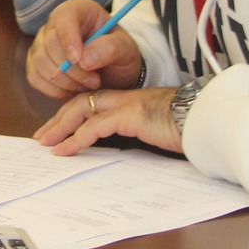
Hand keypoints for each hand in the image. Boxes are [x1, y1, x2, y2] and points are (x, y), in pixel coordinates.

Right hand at [25, 0, 143, 97]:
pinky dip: (53, 89)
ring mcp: (43, 43)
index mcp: (79, 10)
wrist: (113, 73)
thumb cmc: (119, 55)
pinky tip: (72, 91)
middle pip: (49, 43)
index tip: (78, 60)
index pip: (64, 16)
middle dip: (71, 68)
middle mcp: (56, 23)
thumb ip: (109, 49)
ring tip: (87, 86)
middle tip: (95, 81)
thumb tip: (84, 61)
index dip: (67, 38)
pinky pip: (35, 76)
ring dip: (64, 81)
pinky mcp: (36, 63)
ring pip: (40, 61)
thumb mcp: (125, 50)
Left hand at [31, 86, 180, 154]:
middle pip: (80, 103)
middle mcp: (123, 99)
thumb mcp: (154, 129)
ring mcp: (126, 105)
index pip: (91, 103)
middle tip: (42, 137)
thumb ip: (136, 131)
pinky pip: (95, 126)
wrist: (206, 119)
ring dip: (61, 127)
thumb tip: (122, 146)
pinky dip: (77, 138)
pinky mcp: (130, 116)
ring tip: (47, 144)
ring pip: (82, 110)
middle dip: (58, 120)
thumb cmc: (185, 126)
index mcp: (128, 100)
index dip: (70, 115)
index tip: (56, 131)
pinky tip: (66, 149)